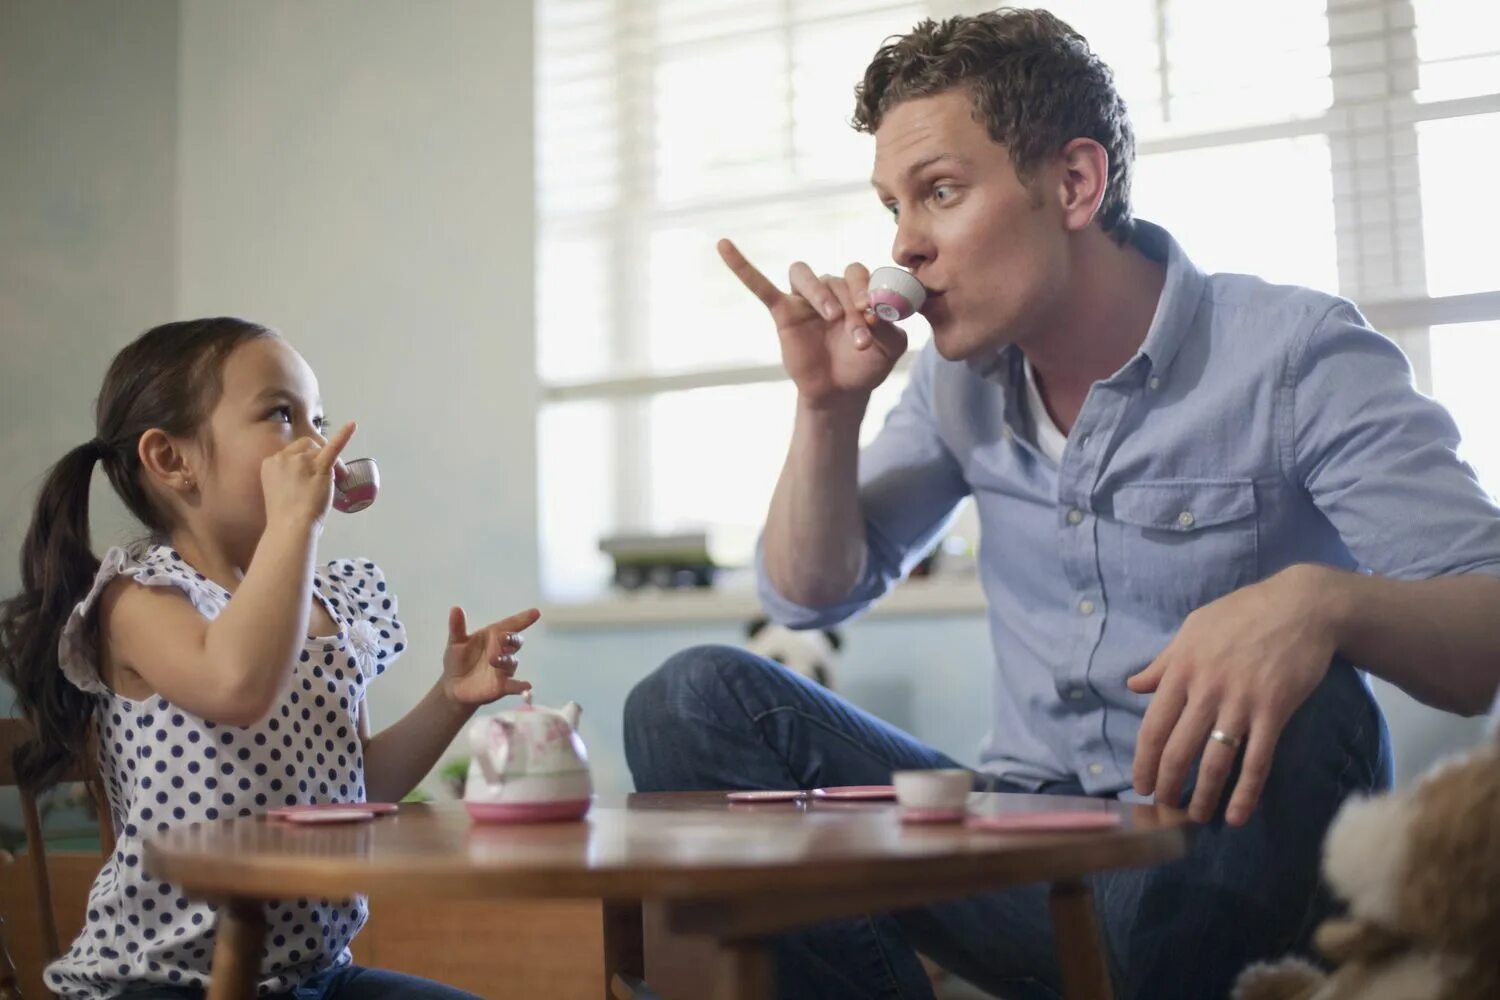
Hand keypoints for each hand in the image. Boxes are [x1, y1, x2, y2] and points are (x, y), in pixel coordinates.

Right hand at [261, 421, 355, 526]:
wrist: (290, 526)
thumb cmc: (284, 516)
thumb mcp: (277, 489)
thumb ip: (288, 476)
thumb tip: (306, 475)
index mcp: (269, 462)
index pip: (291, 452)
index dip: (303, 461)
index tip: (308, 475)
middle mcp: (283, 457)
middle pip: (306, 445)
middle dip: (316, 455)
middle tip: (326, 474)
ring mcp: (301, 461)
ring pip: (320, 449)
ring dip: (328, 461)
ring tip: (336, 477)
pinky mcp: (319, 467)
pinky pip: (333, 447)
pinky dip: (344, 435)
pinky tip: (353, 425)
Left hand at [441, 605, 540, 707]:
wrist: (453, 686)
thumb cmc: (457, 660)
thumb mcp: (455, 643)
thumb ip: (457, 627)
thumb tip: (455, 608)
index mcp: (493, 636)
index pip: (511, 625)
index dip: (523, 619)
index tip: (535, 612)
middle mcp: (503, 651)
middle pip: (515, 641)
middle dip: (511, 639)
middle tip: (501, 638)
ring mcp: (504, 669)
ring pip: (512, 662)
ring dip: (505, 660)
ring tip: (493, 660)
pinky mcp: (502, 686)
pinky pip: (514, 686)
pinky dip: (520, 686)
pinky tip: (526, 686)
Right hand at [718, 239, 907, 409]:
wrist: (841, 392)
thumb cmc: (867, 365)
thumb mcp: (889, 347)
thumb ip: (890, 325)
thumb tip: (882, 306)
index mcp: (858, 289)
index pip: (861, 275)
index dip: (869, 290)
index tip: (875, 316)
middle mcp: (832, 288)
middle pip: (835, 277)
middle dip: (851, 304)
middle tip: (859, 336)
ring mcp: (806, 299)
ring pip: (803, 274)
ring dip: (819, 293)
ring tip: (831, 317)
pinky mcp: (783, 312)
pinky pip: (760, 285)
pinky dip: (741, 266)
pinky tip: (724, 245)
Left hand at [1127, 564, 1341, 825]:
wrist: (1302, 607)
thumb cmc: (1243, 614)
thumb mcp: (1193, 628)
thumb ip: (1164, 662)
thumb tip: (1134, 685)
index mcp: (1180, 669)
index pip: (1153, 727)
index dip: (1143, 762)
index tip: (1140, 785)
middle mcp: (1205, 689)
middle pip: (1178, 750)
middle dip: (1167, 784)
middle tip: (1163, 807)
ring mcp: (1240, 702)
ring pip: (1214, 761)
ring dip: (1202, 795)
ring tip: (1194, 817)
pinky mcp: (1274, 712)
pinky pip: (1256, 760)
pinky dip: (1245, 792)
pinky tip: (1236, 815)